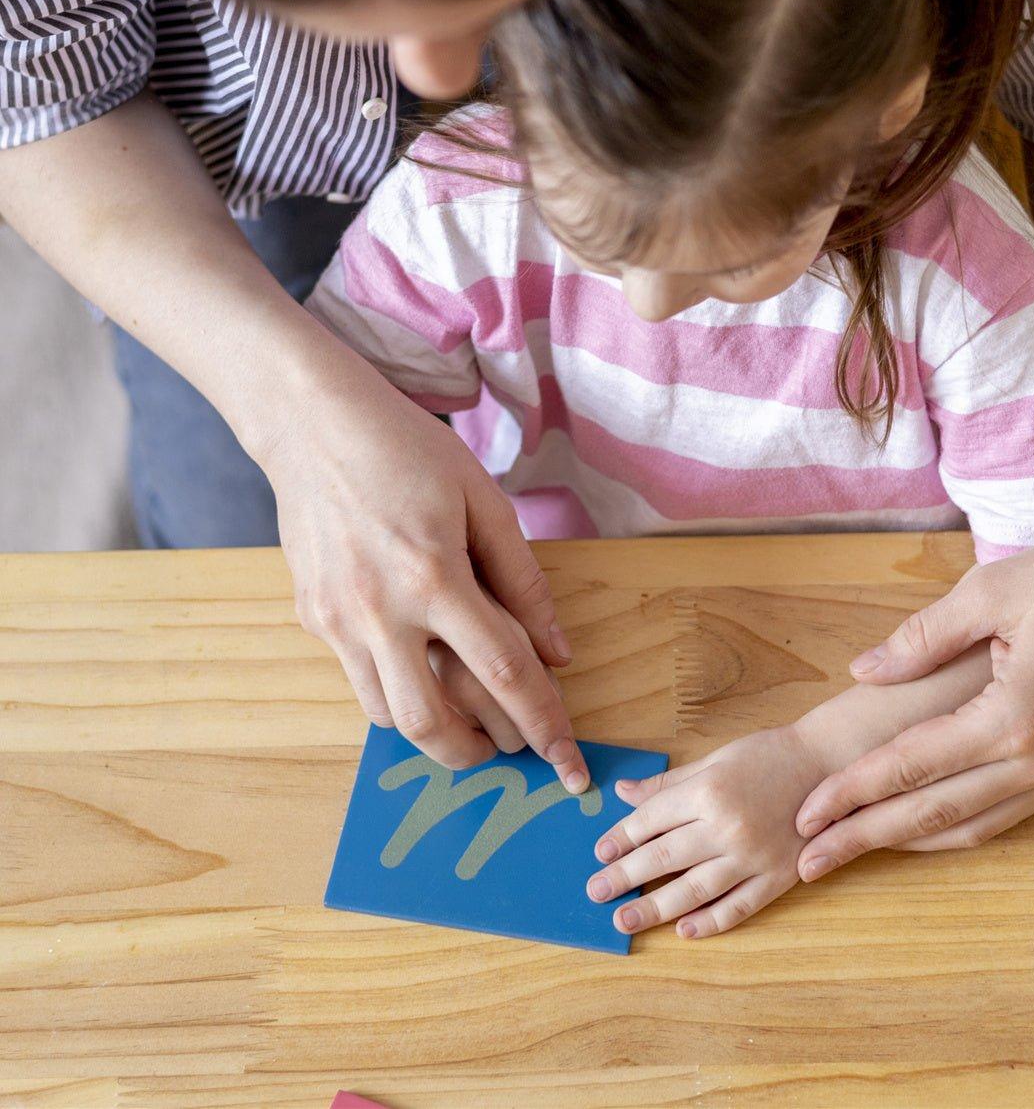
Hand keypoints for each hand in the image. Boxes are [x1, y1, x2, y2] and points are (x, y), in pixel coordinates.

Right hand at [260, 362, 587, 790]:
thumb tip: (558, 653)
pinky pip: (359, 682)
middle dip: (480, 754)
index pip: (504, 673)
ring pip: (389, 717)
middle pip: (434, 723)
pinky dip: (398, 694)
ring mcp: (336, 620)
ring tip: (471, 719)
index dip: (544, 723)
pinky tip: (423, 671)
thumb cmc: (408, 450)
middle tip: (511, 748)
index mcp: (434, 575)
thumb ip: (522, 580)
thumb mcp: (482, 499)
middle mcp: (379, 610)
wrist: (312, 424)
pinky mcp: (310, 618)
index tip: (569, 763)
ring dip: (436, 733)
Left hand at [586, 726, 828, 938]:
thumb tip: (623, 792)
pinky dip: (709, 923)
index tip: (600, 852)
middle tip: (595, 892)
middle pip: (663, 858)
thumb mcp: (714, 759)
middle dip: (624, 876)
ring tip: (624, 919)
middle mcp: (727, 826)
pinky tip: (683, 931)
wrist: (828, 763)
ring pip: (693, 890)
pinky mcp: (777, 877)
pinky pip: (737, 907)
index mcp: (709, 790)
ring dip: (654, 908)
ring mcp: (753, 856)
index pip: (652, 820)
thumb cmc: (768, 755)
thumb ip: (668, 783)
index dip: (622, 838)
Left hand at [794, 509, 1033, 876]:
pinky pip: (1004, 813)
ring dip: (907, 842)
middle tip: (807, 860)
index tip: (802, 814)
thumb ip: (919, 639)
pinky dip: (954, 828)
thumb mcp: (988, 592)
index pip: (910, 765)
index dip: (850, 792)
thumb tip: (861, 672)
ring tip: (851, 850)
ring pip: (971, 825)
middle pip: (933, 812)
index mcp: (1015, 715)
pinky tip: (919, 829)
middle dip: (864, 836)